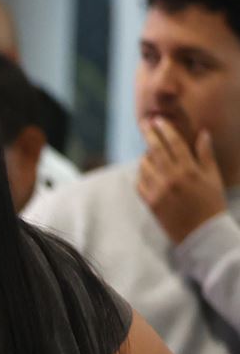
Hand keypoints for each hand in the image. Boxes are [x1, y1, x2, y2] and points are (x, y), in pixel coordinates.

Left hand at [138, 118, 227, 244]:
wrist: (202, 234)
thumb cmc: (212, 204)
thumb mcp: (213, 178)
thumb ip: (206, 155)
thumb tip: (203, 133)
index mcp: (189, 170)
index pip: (174, 143)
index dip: (165, 129)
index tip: (158, 119)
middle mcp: (172, 178)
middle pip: (155, 150)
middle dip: (149, 134)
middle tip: (144, 123)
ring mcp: (158, 191)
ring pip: (145, 165)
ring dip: (146, 156)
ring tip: (151, 151)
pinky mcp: (150, 203)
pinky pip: (139, 182)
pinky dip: (142, 174)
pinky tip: (147, 171)